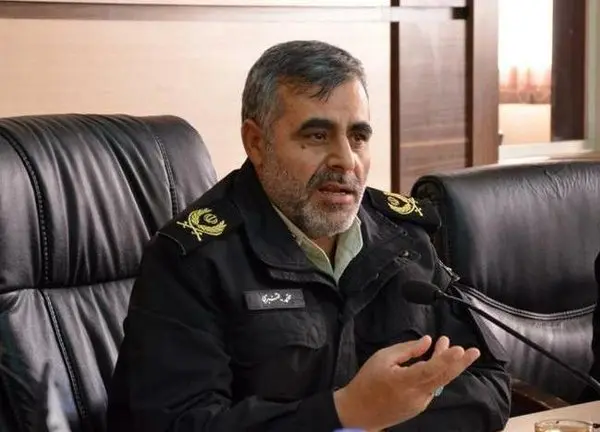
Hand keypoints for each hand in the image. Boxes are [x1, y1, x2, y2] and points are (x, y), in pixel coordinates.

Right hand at [333, 335, 479, 430]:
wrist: (358, 412)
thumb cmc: (367, 381)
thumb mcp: (383, 358)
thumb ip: (407, 350)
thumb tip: (427, 342)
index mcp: (405, 382)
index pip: (431, 370)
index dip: (446, 359)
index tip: (459, 349)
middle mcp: (417, 395)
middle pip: (444, 378)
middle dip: (460, 364)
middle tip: (475, 351)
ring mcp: (420, 403)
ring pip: (439, 381)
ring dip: (446, 364)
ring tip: (448, 345)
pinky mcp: (419, 406)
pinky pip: (432, 387)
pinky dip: (437, 373)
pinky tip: (435, 359)